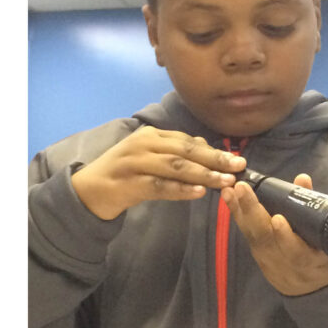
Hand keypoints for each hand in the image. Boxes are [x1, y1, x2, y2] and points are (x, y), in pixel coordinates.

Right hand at [71, 126, 245, 219]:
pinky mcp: (130, 184)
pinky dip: (180, 189)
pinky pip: (160, 186)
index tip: (236, 160)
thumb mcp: (149, 156)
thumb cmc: (124, 173)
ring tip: (224, 181)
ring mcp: (136, 163)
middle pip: (185, 151)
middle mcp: (144, 144)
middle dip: (215, 160)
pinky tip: (198, 192)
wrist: (89, 190)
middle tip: (238, 167)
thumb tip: (205, 148)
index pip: (187, 141)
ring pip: (176, 167)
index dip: (213, 151)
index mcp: (151, 135)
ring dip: (203, 174)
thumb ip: (174, 152)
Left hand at [222, 173, 327, 295]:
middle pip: (266, 239)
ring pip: (252, 236)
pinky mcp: (257, 255)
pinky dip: (238, 216)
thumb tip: (302, 179)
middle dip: (253, 212)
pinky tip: (229, 199)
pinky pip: (247, 235)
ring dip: (239, 212)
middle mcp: (285, 264)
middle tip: (242, 189)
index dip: (286, 237)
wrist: (311, 288)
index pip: (295, 252)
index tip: (279, 219)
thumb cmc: (325, 257)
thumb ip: (316, 208)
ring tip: (229, 190)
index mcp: (310, 262)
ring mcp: (268, 261)